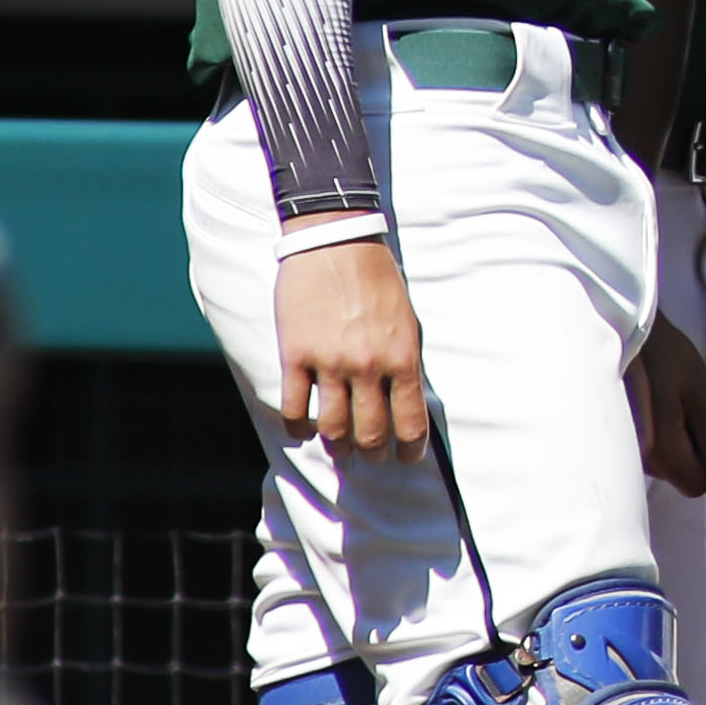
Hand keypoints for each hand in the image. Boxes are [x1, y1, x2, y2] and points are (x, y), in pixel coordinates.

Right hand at [276, 240, 429, 456]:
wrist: (336, 244)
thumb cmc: (378, 279)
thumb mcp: (407, 320)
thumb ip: (405, 360)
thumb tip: (405, 399)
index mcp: (403, 357)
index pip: (410, 421)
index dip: (410, 450)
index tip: (407, 460)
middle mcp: (368, 366)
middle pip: (370, 432)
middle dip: (372, 454)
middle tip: (371, 458)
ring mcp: (330, 364)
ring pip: (332, 428)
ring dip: (337, 446)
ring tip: (340, 449)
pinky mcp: (295, 356)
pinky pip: (295, 408)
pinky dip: (298, 426)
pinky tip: (302, 429)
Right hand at [631, 313, 705, 498]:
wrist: (622, 330)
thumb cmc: (664, 355)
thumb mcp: (700, 392)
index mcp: (661, 451)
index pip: (698, 484)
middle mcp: (639, 459)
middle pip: (681, 474)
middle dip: (694, 448)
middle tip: (692, 407)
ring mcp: (626, 449)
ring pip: (666, 461)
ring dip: (677, 437)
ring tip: (673, 399)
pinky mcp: (620, 436)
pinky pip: (651, 447)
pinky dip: (660, 430)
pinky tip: (658, 400)